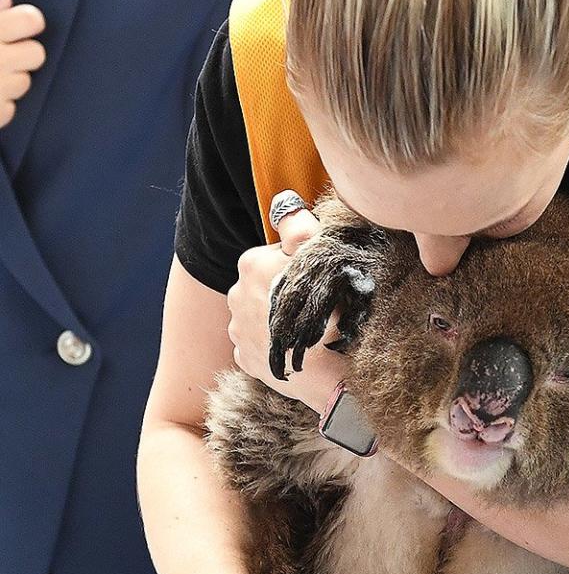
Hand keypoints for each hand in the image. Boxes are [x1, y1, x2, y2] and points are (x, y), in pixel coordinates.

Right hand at [0, 0, 45, 127]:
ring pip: (24, 83)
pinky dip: (0, 104)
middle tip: (2, 56)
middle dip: (22, 56)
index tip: (23, 26)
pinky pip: (10, 109)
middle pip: (36, 54)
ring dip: (10, 81)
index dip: (28, 22)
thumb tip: (9, 0)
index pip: (32, 20)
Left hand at [226, 201, 338, 407]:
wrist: (328, 370)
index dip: (297, 267)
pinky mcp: (244, 359)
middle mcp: (235, 294)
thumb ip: (297, 224)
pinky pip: (257, 346)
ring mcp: (237, 330)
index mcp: (251, 264)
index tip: (315, 283)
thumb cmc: (328, 309)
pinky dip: (273, 346)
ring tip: (305, 332)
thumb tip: (283, 204)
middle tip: (313, 308)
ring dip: (276, 321)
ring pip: (259, 316)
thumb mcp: (318, 254)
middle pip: (264, 286)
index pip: (274, 256)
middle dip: (283, 294)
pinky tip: (295, 349)